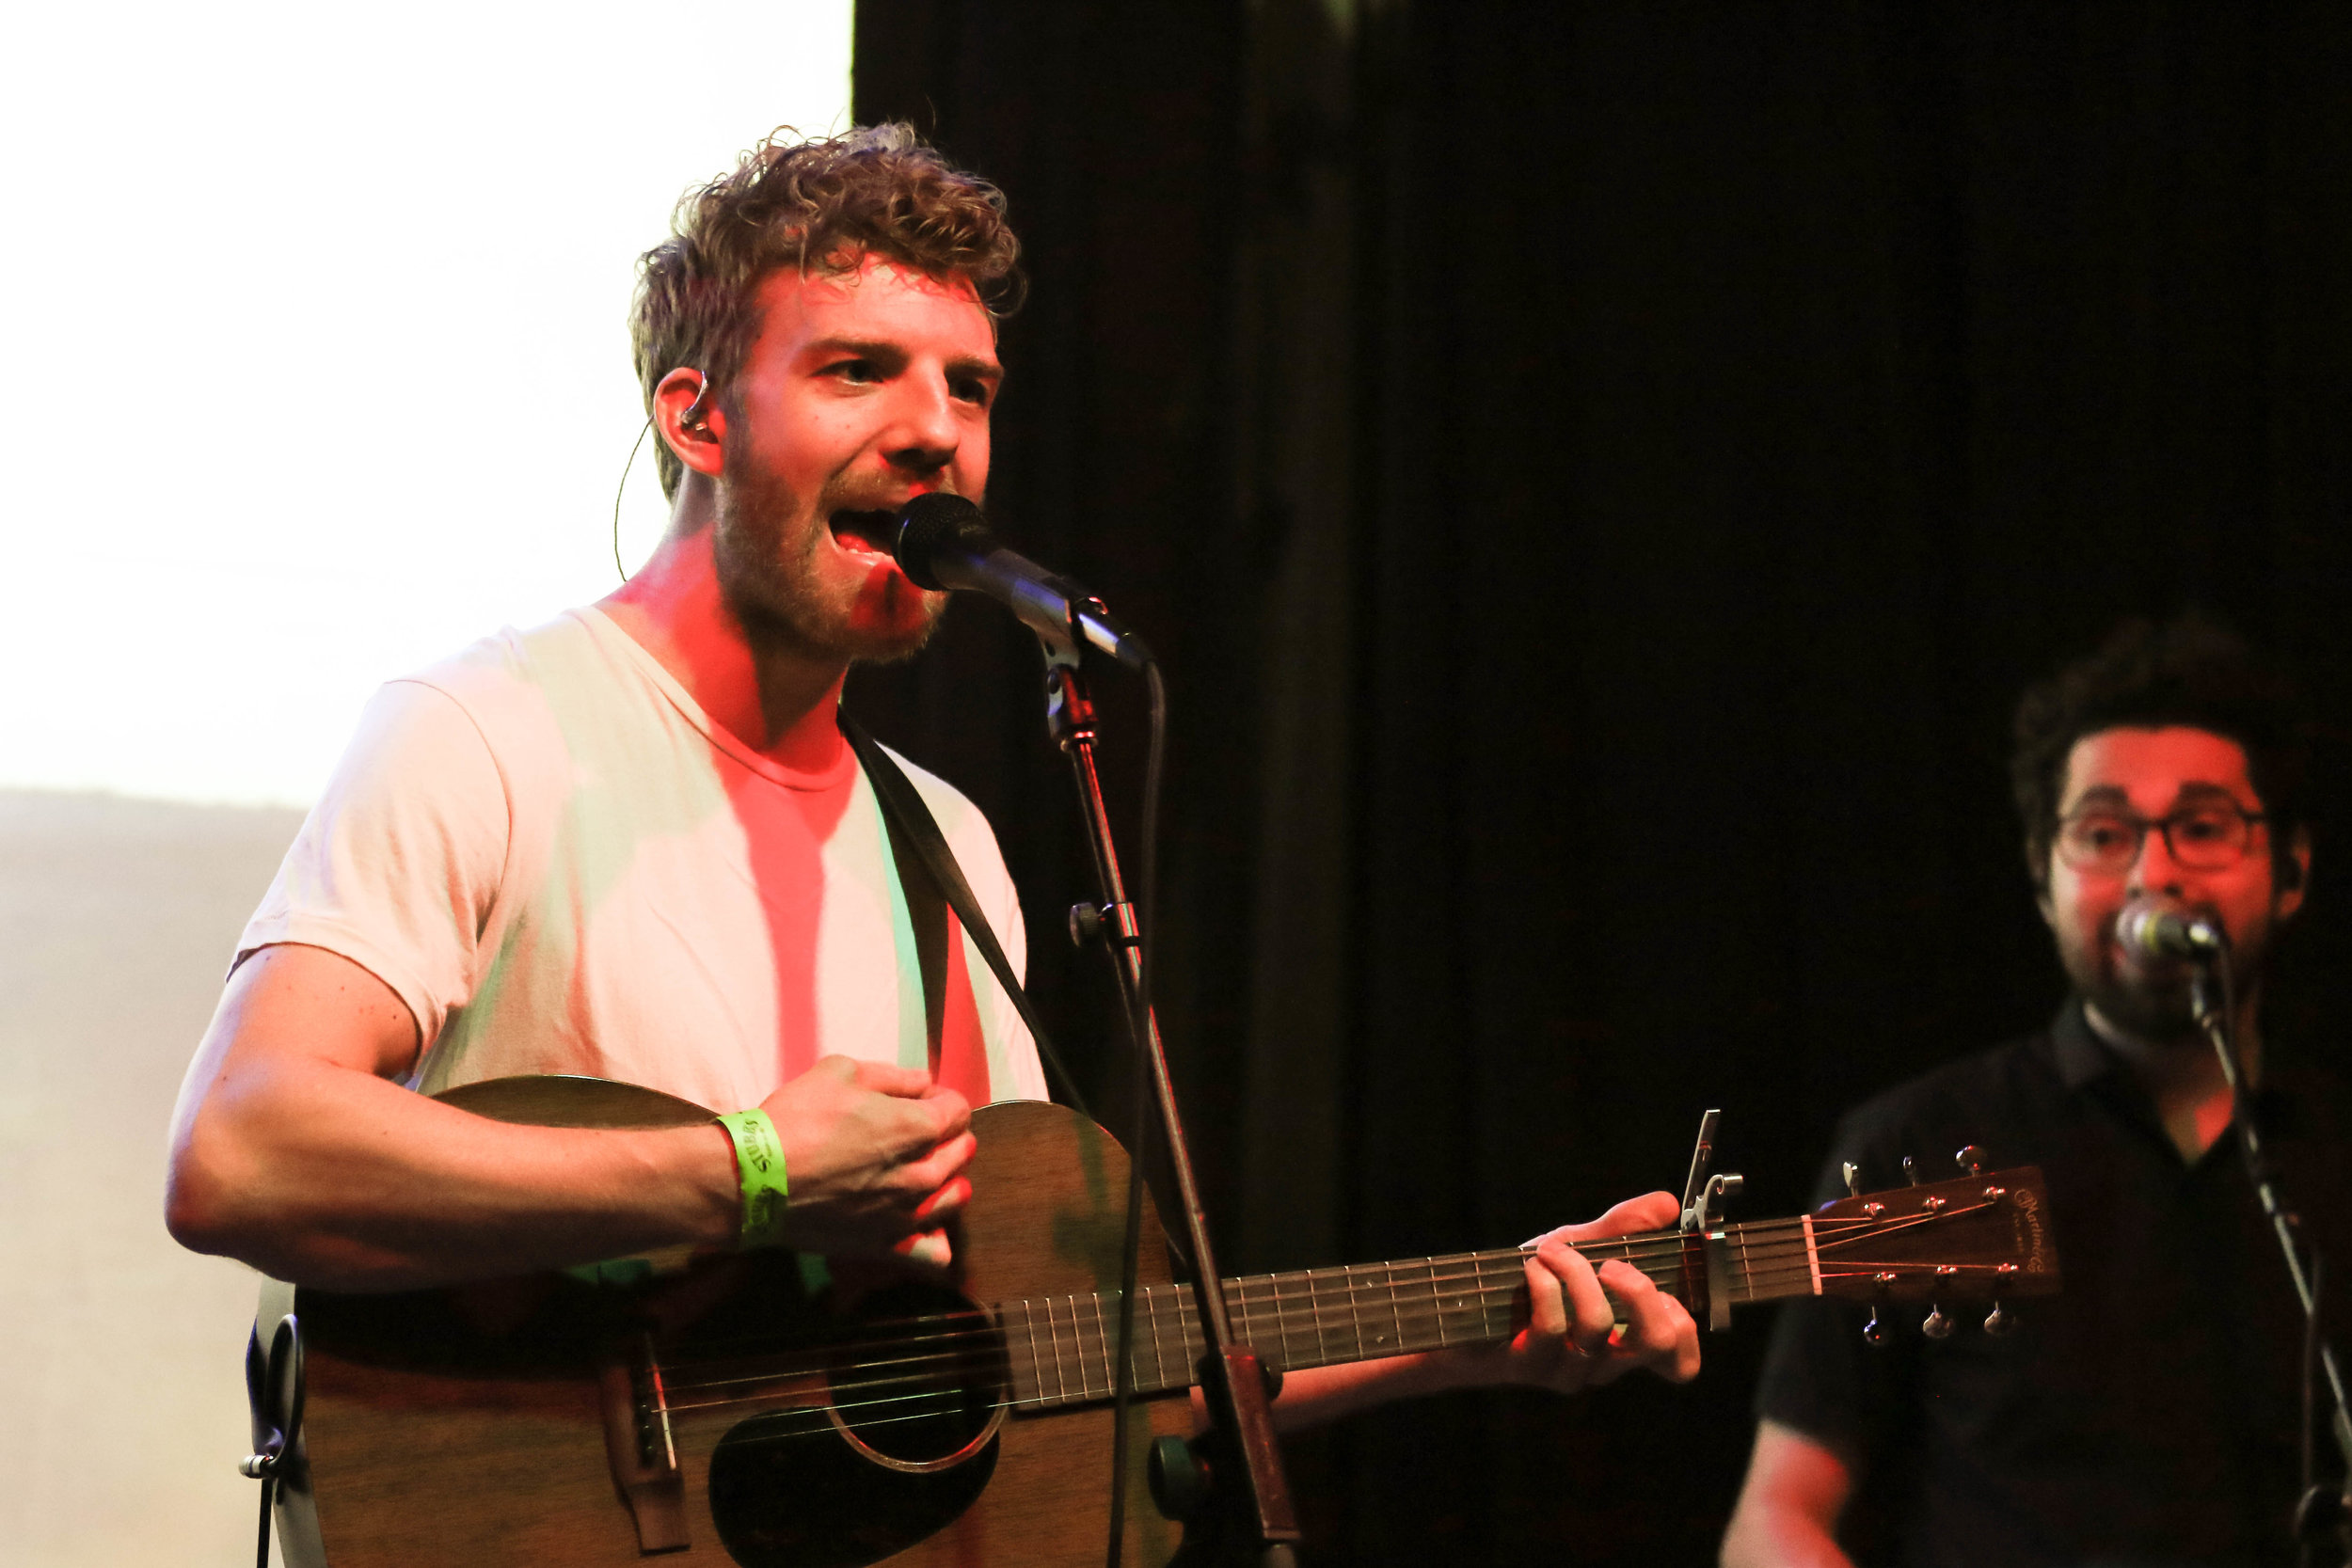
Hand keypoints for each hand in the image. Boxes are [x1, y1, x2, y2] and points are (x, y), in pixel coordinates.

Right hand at [754, 1056, 973, 1259]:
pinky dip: (935, 1237)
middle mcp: (923, 1174)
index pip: (959, 1109)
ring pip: (955, 1196)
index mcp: (917, 1127)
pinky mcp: (886, 1245)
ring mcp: (908, 1215)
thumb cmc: (797, 1119)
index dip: (941, 1098)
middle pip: (963, 1150)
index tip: (921, 1098)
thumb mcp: (843, 1072)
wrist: (754, 1180)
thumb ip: (894, 1077)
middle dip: (947, 1135)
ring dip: (946, 1178)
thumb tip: (924, 1084)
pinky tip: (919, 1222)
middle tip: (915, 1131)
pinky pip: (933, 1250)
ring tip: (919, 1171)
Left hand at [1508, 1190, 1699, 1392]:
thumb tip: (1668, 1203)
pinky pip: (1553, 1326)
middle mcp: (1605, 1363)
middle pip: (1658, 1343)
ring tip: (1552, 1250)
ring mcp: (1570, 1370)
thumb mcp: (1581, 1249)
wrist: (1463, 1308)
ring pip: (1598, 1325)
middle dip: (1642, 1291)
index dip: (1686, 1328)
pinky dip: (1544, 1283)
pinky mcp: (1532, 1367)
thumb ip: (1624, 1228)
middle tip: (1611, 1265)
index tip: (1661, 1290)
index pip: (1680, 1362)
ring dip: (1575, 1272)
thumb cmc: (1530, 1284)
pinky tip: (1530, 1268)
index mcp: (1625, 1341)